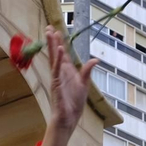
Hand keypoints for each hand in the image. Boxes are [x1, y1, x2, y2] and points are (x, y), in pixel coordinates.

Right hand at [42, 27, 97, 145]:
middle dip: (53, 40)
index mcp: (67, 72)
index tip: (57, 31)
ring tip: (50, 33)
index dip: (60, 43)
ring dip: (52, 45)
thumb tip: (95, 60)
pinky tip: (59, 49)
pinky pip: (56, 69)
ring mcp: (57, 77)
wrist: (68, 118)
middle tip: (49, 27)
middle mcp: (60, 73)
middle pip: (55, 53)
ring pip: (53, 58)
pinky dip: (58, 59)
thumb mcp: (84, 84)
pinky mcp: (56, 83)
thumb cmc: (74, 104)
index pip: (63, 54)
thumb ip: (87, 71)